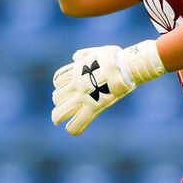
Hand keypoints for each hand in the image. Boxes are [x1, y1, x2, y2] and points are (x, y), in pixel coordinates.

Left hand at [51, 41, 165, 134]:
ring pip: (61, 110)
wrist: (125, 66)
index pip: (58, 80)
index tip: (65, 89)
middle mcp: (77, 84)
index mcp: (77, 70)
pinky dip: (73, 128)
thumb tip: (75, 57)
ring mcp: (84, 96)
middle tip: (61, 106)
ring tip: (58, 120)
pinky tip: (71, 130)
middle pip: (57, 96)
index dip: (59, 85)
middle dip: (58, 101)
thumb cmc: (116, 57)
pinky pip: (78, 122)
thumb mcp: (98, 51)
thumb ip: (86, 54)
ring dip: (59, 115)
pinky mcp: (94, 107)